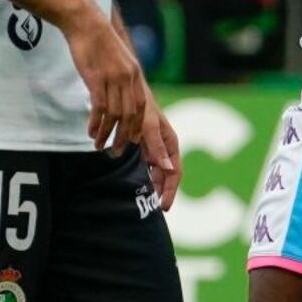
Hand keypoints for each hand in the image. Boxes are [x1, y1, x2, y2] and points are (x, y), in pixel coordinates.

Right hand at [58, 3, 146, 150]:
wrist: (86, 23)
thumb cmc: (98, 42)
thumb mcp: (117, 60)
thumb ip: (122, 78)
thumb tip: (121, 95)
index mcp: (134, 74)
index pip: (140, 107)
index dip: (136, 127)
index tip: (130, 141)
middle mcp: (127, 78)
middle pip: (130, 115)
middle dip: (123, 137)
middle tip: (116, 152)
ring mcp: (113, 78)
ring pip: (114, 115)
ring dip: (106, 133)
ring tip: (99, 145)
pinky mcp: (97, 78)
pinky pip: (99, 107)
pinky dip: (96, 123)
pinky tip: (91, 132)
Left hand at [141, 88, 181, 209]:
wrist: (126, 90)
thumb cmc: (140, 105)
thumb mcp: (149, 124)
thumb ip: (157, 146)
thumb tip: (168, 170)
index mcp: (170, 143)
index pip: (175, 172)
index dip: (171, 191)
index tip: (164, 207)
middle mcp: (163, 147)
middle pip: (165, 176)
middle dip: (161, 192)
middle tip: (153, 210)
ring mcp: (151, 147)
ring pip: (154, 172)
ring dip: (151, 186)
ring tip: (144, 202)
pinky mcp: (139, 145)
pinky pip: (142, 165)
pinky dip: (140, 176)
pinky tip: (133, 185)